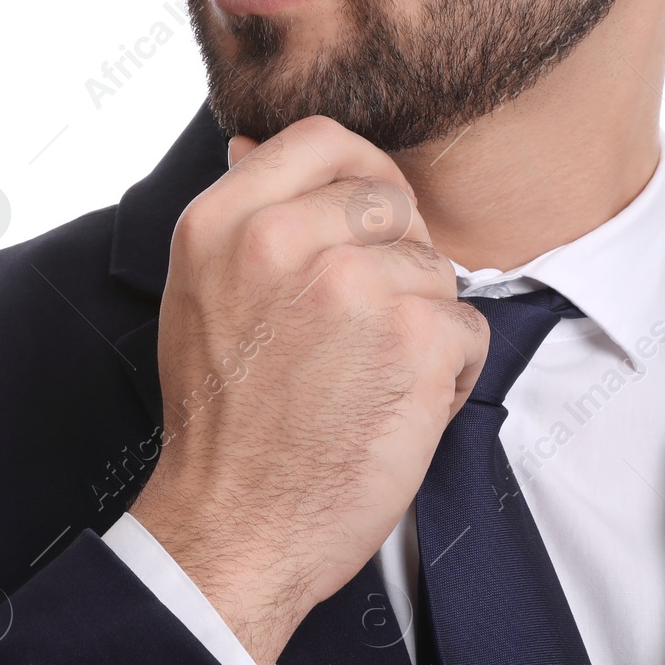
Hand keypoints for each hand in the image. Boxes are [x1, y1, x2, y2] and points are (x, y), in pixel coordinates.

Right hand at [127, 115, 487, 664]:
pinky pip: (467, 323)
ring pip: (433, 265)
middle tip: (363, 321)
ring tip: (371, 372)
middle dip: (394, 255)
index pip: (322, 139)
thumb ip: (239, 214)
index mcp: (222, 221)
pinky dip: (450, 369)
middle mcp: (282, 240)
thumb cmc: (221, 416)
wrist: (232, 526)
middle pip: (389, 199)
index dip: (358, 171)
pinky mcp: (412, 342)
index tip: (364, 217)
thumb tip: (254, 144)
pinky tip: (400, 403)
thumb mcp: (198, 291)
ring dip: (421, 319)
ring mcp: (351, 286)